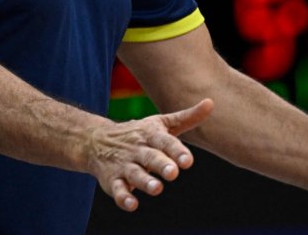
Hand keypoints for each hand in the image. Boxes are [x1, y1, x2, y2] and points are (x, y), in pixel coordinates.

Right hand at [85, 98, 213, 211]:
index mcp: (150, 135)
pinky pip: (117, 189)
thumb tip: (211, 103)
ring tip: (157, 188)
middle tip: (173, 173)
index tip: (188, 161)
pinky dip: (123, 197)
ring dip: (145, 181)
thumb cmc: (138, 134)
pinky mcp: (112, 180)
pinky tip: (132, 204)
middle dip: (161, 165)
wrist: (95, 140)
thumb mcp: (160, 124)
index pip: (165, 142)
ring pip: (134, 174)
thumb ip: (186, 117)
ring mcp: (123, 165)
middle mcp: (137, 149)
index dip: (177, 151)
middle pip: (150, 157)